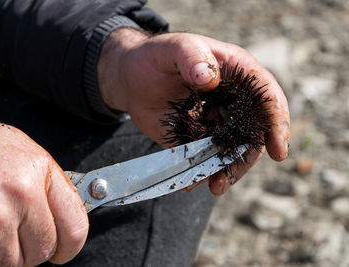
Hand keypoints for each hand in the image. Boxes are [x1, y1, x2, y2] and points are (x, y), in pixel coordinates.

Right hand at [0, 121, 87, 265]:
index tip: (63, 248)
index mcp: (36, 170)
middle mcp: (20, 196)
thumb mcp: (12, 150)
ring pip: (13, 263)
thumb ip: (42, 182)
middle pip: (42, 250)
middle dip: (27, 247)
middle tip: (6, 227)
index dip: (69, 243)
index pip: (75, 225)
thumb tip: (61, 209)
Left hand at [98, 29, 289, 195]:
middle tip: (229, 177)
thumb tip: (209, 78)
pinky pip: (207, 158)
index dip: (277, 123)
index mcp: (238, 74)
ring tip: (214, 186)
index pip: (267, 97)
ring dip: (227, 170)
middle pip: (254, 133)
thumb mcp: (175, 47)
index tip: (278, 150)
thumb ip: (192, 56)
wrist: (132, 78)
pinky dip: (202, 172)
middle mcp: (233, 101)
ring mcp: (216, 122)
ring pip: (232, 151)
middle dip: (245, 158)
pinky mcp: (198, 138)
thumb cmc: (157, 56)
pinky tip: (191, 183)